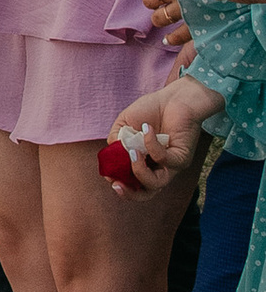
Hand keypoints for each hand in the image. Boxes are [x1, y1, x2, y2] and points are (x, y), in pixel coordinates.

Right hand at [106, 69, 220, 187]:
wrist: (174, 97)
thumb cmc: (151, 110)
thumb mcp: (124, 125)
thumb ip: (115, 142)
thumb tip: (110, 161)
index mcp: (144, 163)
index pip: (133, 184)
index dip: (121, 185)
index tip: (108, 175)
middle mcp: (159, 168)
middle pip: (147, 193)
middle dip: (130, 193)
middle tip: (116, 184)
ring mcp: (171, 165)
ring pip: (156, 183)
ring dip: (139, 171)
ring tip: (132, 153)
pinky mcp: (182, 158)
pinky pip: (164, 160)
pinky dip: (151, 145)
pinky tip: (146, 128)